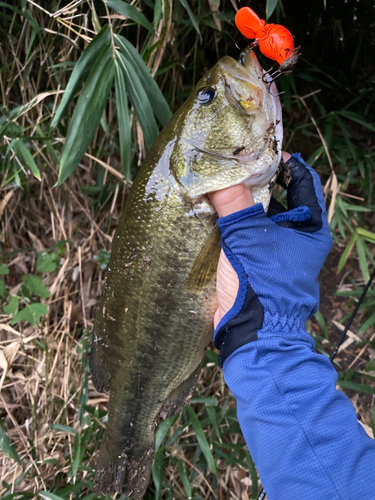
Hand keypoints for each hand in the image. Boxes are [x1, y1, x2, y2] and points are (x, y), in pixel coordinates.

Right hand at [208, 152, 291, 328]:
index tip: (257, 149)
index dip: (282, 161)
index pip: (302, 180)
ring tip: (217, 183)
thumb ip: (234, 202)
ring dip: (239, 203)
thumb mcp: (248, 237)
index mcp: (310, 227)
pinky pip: (246, 235)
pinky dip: (231, 223)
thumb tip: (219, 172)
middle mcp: (297, 237)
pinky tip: (211, 211)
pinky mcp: (258, 263)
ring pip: (259, 217)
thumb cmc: (261, 282)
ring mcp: (277, 252)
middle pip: (278, 196)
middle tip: (230, 165)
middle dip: (255, 181)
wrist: (253, 334)